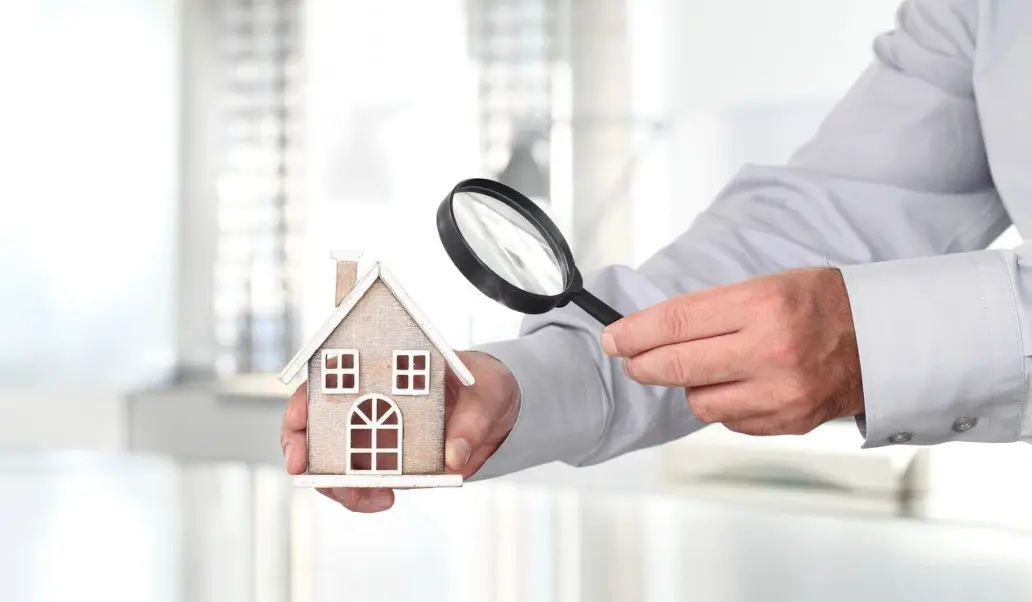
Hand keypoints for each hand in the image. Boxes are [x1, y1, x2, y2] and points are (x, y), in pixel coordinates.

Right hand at [281, 350, 519, 512]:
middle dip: (314, 467)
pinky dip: (367, 495)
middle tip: (341, 488)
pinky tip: (385, 499)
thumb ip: (472, 423)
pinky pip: (366, 482)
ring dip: (344, 488)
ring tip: (377, 499)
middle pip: (316, 435)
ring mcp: (375, 435)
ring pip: (336, 465)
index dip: (299, 417)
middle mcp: (366, 403)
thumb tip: (455, 457)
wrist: (499, 408)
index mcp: (377, 373)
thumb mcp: (487, 393)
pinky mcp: (392, 462)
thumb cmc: (484, 384)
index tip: (299, 450)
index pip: (320, 388)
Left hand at [601, 267, 862, 435]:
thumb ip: (711, 310)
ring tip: (707, 367)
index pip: (675, 322)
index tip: (613, 338)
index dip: (634, 333)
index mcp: (762, 305)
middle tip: (631, 359)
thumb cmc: (821, 305)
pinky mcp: (788, 421)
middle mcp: (770, 350)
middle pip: (677, 367)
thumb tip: (651, 331)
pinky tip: (739, 385)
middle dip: (643, 364)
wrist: (884, 341)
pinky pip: (729, 420)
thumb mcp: (766, 285)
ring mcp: (781, 392)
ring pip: (698, 402)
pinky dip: (724, 404)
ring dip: (690, 386)